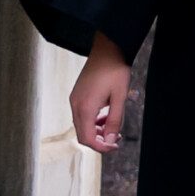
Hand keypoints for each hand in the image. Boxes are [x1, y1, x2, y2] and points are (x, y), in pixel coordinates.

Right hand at [70, 35, 131, 153]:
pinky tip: (106, 116)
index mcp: (85, 107)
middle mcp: (75, 105)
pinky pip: (82, 115)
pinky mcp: (77, 95)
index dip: (102, 147)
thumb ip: (115, 120)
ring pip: (82, 125)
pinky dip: (93, 121)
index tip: (116, 146)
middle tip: (117, 139)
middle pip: (83, 134)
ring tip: (114, 127)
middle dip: (99, 140)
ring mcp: (74, 100)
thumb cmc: (115, 70)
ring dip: (97, 131)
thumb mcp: (120, 96)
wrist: (107, 48)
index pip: (88, 138)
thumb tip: (111, 141)